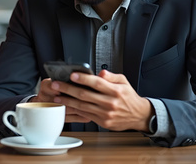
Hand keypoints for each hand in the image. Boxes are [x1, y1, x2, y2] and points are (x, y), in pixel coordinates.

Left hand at [35, 70, 152, 131]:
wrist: (139, 116)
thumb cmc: (128, 97)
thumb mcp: (124, 82)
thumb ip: (111, 76)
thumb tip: (100, 72)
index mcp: (116, 91)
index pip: (97, 83)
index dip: (83, 78)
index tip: (72, 74)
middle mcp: (110, 103)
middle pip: (85, 95)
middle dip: (68, 89)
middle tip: (56, 84)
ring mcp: (106, 114)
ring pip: (83, 106)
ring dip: (67, 101)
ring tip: (56, 96)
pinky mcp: (103, 122)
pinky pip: (85, 115)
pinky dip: (74, 111)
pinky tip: (66, 106)